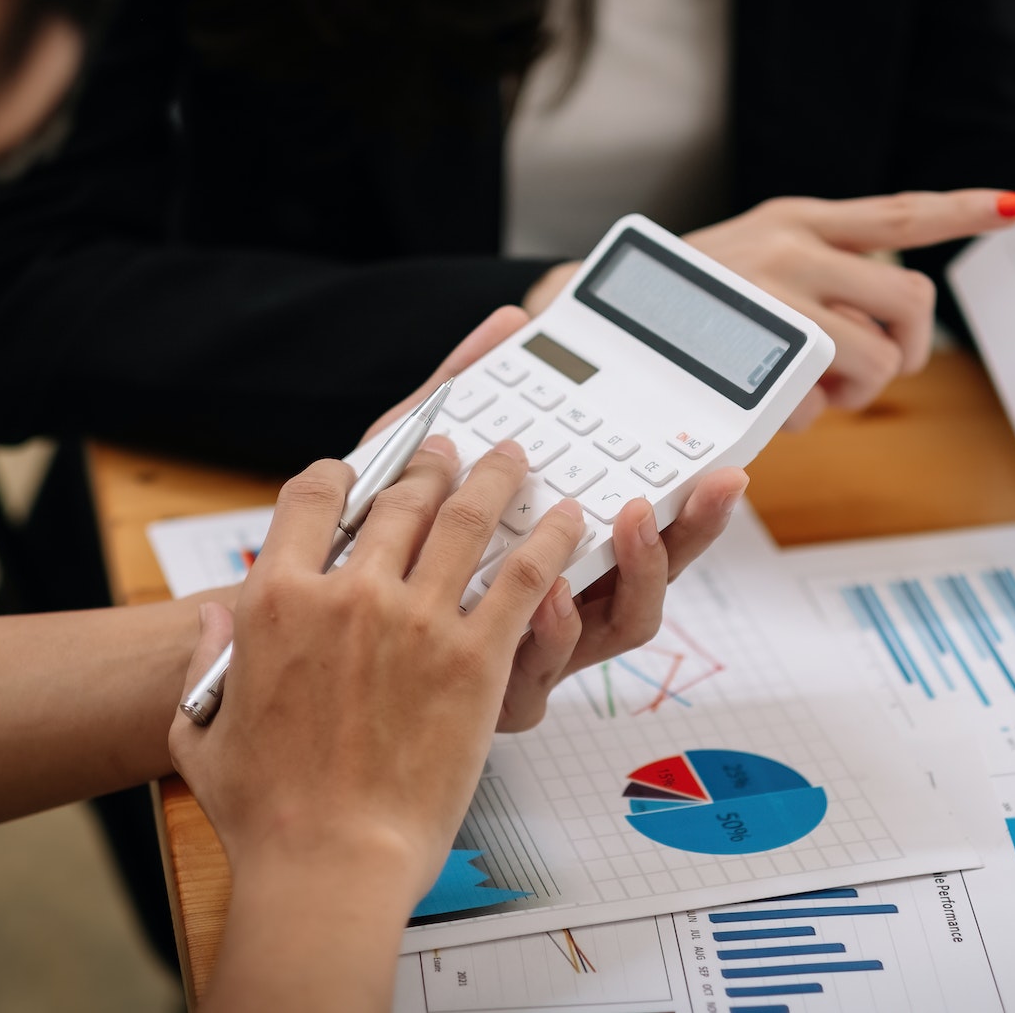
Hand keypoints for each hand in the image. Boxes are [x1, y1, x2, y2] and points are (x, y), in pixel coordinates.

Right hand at [169, 439, 582, 890]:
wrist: (331, 859)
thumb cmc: (267, 811)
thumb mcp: (202, 729)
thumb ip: (206, 661)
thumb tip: (212, 619)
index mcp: (276, 602)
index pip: (309, 498)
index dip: (337, 475)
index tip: (357, 473)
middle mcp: (349, 594)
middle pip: (398, 499)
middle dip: (426, 466)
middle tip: (446, 453)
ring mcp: (416, 621)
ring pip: (464, 520)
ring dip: (492, 478)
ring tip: (511, 457)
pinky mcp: (474, 658)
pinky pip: (522, 577)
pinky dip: (549, 539)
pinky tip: (567, 518)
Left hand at [360, 306, 746, 730]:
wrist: (291, 650)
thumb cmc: (355, 549)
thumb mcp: (406, 457)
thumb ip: (458, 389)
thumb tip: (505, 319)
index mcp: (556, 562)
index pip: (646, 536)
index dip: (693, 508)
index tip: (723, 464)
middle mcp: (556, 613)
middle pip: (657, 577)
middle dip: (691, 530)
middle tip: (710, 483)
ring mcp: (530, 657)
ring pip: (617, 627)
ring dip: (636, 569)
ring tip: (629, 516)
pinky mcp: (486, 695)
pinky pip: (541, 668)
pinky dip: (551, 627)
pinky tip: (544, 588)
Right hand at [525, 189, 1014, 427]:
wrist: (587, 321)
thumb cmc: (668, 311)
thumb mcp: (740, 268)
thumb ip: (806, 278)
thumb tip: (876, 325)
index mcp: (794, 220)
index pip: (897, 212)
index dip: (963, 209)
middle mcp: (794, 245)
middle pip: (909, 296)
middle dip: (906, 349)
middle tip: (866, 375)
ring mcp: (780, 294)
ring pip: (878, 355)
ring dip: (859, 390)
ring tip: (812, 396)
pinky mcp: (765, 346)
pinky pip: (829, 392)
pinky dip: (816, 413)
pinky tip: (779, 407)